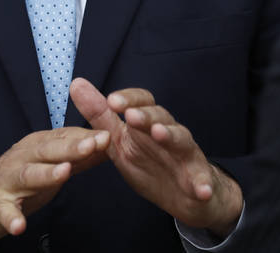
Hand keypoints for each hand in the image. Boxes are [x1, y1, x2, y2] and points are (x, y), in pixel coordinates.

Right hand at [0, 127, 109, 244]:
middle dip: (71, 147)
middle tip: (93, 145)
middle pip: (47, 150)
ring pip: (28, 175)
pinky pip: (3, 212)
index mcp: (37, 145)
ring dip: (46, 173)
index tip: (107, 135)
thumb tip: (107, 143)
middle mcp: (23, 158)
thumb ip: (77, 156)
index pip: (64, 137)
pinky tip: (19, 226)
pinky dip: (11, 218)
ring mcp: (8, 181)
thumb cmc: (20, 177)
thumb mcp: (50, 163)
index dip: (85, 136)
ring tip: (63, 173)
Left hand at [69, 78, 242, 235]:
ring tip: (159, 134)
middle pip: (161, 117)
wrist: (185, 196)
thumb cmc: (151, 164)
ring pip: (181, 140)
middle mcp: (169, 133)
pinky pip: (203, 180)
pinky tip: (201, 190)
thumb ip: (100, 115)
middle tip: (132, 115)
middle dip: (146, 115)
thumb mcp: (120, 142)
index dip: (130, 99)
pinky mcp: (200, 179)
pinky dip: (203, 184)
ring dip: (171, 136)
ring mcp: (186, 155)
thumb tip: (76, 83)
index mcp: (148, 124)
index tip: (112, 101)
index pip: (142, 102)